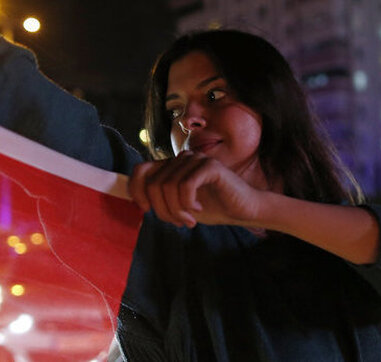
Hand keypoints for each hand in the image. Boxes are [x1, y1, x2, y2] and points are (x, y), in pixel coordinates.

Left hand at [128, 151, 265, 227]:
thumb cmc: (212, 207)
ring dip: (176, 210)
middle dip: (162, 209)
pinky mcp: (210, 166)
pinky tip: (198, 209)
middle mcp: (181, 159)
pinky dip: (187, 203)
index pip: (140, 170)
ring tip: (189, 220)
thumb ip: (160, 200)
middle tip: (178, 222)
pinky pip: (185, 186)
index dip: (136, 190)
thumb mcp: (179, 205)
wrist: (243, 209)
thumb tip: (136, 202)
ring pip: (168, 186)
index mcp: (171, 166)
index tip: (146, 209)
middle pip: (153, 183)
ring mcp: (195, 160)